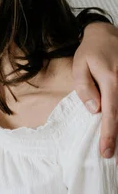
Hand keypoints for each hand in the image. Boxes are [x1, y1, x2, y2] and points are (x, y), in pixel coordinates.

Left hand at [73, 22, 117, 161]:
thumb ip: (84, 88)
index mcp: (112, 80)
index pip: (111, 114)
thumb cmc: (90, 52)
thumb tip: (94, 110)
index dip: (110, 135)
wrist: (107, 34)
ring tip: (116, 149)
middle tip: (113, 159)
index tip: (106, 152)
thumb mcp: (79, 66)